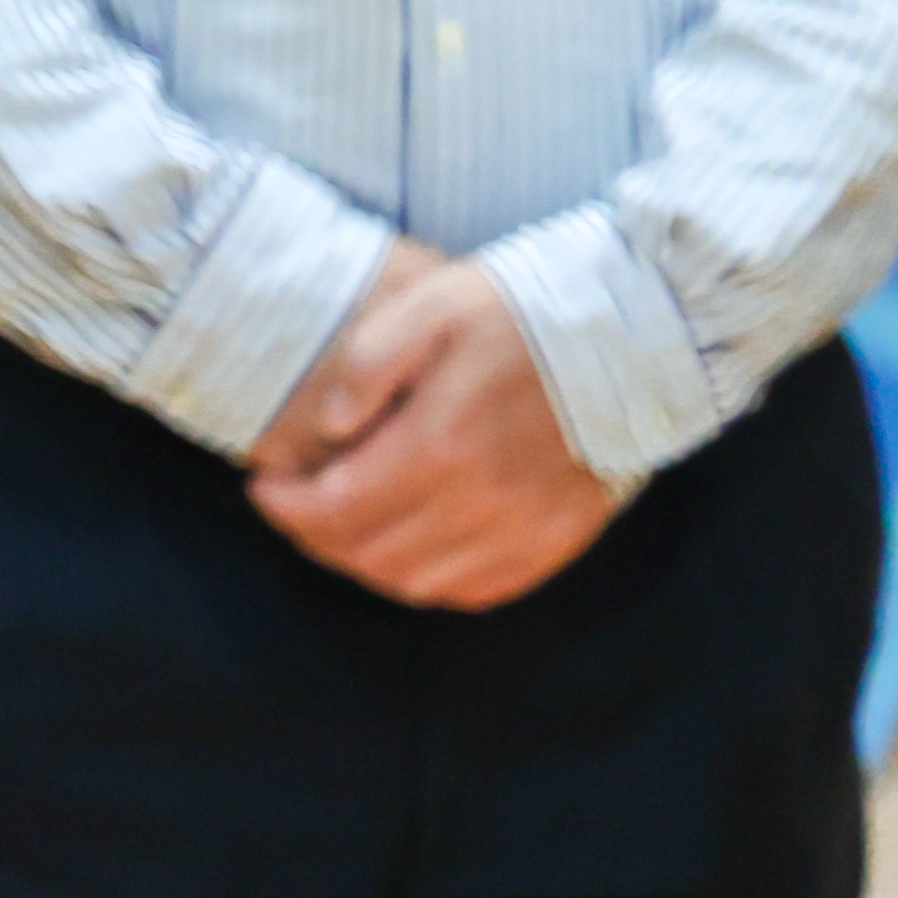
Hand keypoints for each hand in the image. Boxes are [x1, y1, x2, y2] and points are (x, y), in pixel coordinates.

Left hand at [248, 244, 619, 608]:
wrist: (634, 335)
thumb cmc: (522, 312)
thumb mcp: (429, 307)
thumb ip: (365, 366)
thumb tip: (328, 429)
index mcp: (440, 447)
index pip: (336, 510)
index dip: (285, 507)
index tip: (263, 486)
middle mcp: (481, 505)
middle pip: (369, 555)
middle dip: (314, 537)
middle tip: (294, 505)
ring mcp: (523, 532)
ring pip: (417, 582)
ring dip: (365, 562)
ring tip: (343, 524)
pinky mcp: (555, 543)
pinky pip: (476, 590)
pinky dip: (428, 581)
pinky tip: (410, 548)